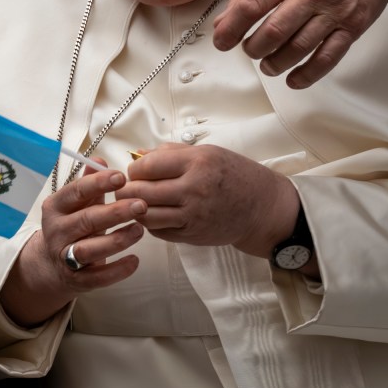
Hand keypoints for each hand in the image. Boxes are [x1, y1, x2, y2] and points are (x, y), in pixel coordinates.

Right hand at [0, 166, 144, 326]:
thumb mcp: (76, 202)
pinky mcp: (77, 280)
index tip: (121, 177)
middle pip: (86, 220)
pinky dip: (117, 270)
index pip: (75, 192)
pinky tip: (134, 260)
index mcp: (55, 207)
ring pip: (90, 249)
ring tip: (140, 230)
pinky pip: (98, 277)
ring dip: (117, 240)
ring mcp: (64, 257)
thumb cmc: (72, 225)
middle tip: (141, 205)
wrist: (52, 264)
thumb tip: (99, 159)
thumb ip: (88, 182)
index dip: (98, 184)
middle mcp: (56, 231)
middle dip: (115, 212)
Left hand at [117, 144, 297, 257]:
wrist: (262, 207)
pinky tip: (153, 214)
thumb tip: (137, 155)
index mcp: (197, 163)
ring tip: (135, 202)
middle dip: (127, 190)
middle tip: (125, 188)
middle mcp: (194, 189)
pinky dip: (150, 223)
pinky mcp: (193, 235)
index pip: (148, 166)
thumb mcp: (206, 153)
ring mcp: (193, 215)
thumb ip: (170, 153)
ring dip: (135, 209)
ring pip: (147, 216)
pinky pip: (159, 231)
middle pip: (142, 193)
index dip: (134, 169)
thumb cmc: (234, 175)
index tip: (134, 171)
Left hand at [213, 0, 387, 87]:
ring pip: (299, 48)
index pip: (252, 4)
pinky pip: (328, 58)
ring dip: (275, 63)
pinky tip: (293, 79)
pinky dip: (307, 74)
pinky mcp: (354, 26)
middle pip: (274, 31)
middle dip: (253, 47)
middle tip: (247, 49)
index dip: (231, 27)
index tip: (221, 40)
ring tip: (266, 64)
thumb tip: (225, 18)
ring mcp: (336, 10)